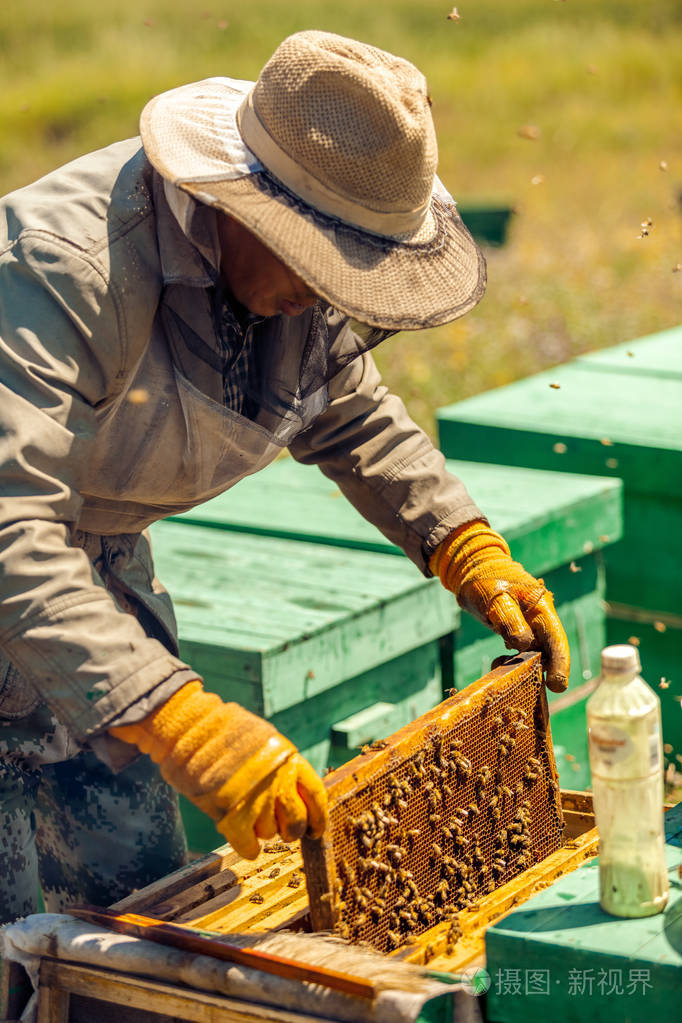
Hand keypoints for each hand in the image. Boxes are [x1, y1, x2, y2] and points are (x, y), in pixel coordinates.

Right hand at [109, 681, 327, 858]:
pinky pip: (249, 846)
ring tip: (248, 814)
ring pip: (271, 834)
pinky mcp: (233, 818)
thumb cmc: (224, 732)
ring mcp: (257, 801)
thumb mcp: (264, 741)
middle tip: (280, 828)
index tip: (315, 830)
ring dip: (262, 830)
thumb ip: (280, 767)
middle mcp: (278, 782)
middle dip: (290, 830)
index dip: (318, 818)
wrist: (190, 729)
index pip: (316, 796)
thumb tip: (293, 793)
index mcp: (288, 759)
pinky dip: (248, 848)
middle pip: (296, 822)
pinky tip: (245, 841)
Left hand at [430, 521, 569, 692]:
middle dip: (539, 670)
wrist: (473, 569)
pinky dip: (511, 662)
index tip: (557, 685)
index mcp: (541, 608)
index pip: (556, 639)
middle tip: (522, 683)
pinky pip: (521, 653)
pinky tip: (498, 664)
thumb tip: (524, 644)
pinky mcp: (518, 633)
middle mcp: (540, 620)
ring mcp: (530, 628)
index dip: (560, 663)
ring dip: (521, 667)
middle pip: (548, 651)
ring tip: (499, 666)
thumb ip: (509, 619)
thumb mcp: (495, 597)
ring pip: (534, 655)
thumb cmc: (485, 580)